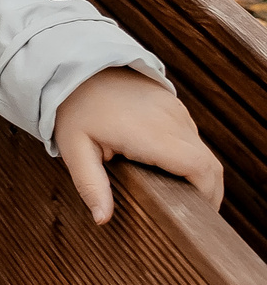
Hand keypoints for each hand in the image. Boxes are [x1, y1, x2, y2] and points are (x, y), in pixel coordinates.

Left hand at [52, 66, 221, 222]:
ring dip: (198, 174)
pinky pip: (191, 136)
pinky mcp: (173, 104)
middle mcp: (172, 121)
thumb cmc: (73, 108)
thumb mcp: (74, 148)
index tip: (196, 216)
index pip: (200, 169)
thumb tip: (102, 219)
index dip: (207, 196)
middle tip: (191, 215)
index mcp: (151, 134)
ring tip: (180, 196)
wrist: (77, 65)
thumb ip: (91, 185)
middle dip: (207, 192)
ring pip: (203, 150)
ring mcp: (176, 109)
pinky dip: (189, 156)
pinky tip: (169, 169)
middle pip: (210, 164)